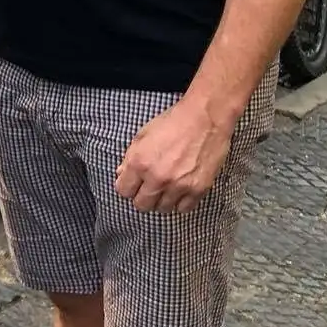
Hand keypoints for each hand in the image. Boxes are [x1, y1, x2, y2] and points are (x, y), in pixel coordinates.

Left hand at [114, 99, 231, 214]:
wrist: (205, 117)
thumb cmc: (173, 122)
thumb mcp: (143, 135)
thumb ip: (130, 158)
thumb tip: (121, 174)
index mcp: (139, 163)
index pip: (124, 191)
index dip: (128, 187)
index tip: (134, 183)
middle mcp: (157, 178)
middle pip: (142, 205)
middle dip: (143, 196)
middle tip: (150, 187)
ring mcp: (178, 186)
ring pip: (162, 209)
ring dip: (162, 200)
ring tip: (167, 187)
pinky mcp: (198, 189)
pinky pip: (183, 208)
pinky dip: (181, 202)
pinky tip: (181, 190)